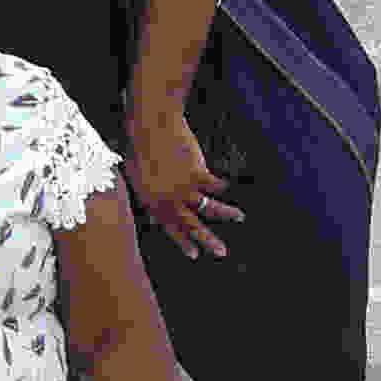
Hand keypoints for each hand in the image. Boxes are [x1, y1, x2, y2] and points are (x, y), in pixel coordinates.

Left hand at [130, 93, 239, 258]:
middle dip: (207, 240)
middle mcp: (166, 199)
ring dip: (226, 214)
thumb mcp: (140, 174)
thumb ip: (155, 191)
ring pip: (209, 208)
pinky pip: (213, 185)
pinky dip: (221, 185)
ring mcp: (181, 188)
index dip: (182, 241)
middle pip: (191, 225)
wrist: (150, 126)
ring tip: (240, 217)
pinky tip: (227, 185)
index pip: (169, 227)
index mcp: (150, 200)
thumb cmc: (141, 145)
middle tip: (222, 254)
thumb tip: (166, 203)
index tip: (194, 255)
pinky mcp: (195, 175)